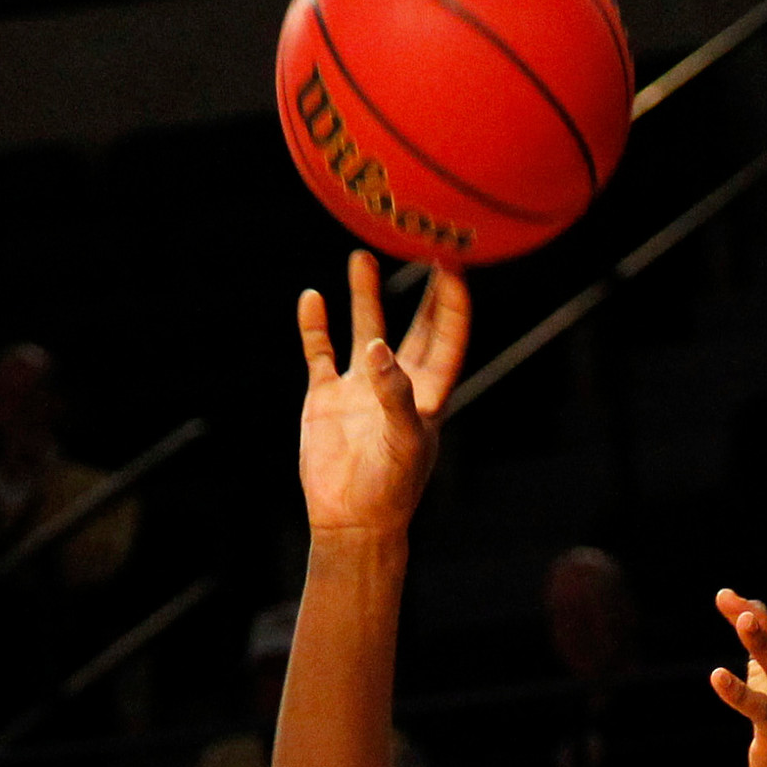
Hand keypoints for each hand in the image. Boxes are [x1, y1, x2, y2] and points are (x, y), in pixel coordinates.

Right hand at [298, 251, 470, 537]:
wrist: (351, 522)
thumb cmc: (390, 490)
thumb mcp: (401, 441)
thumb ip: (393, 394)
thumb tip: (376, 348)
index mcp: (426, 394)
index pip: (447, 340)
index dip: (452, 305)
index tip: (454, 266)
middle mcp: (396, 384)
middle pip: (414, 327)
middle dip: (422, 292)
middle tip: (424, 245)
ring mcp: (360, 389)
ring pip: (364, 330)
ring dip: (364, 296)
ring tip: (361, 256)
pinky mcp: (326, 399)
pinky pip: (320, 353)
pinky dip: (315, 327)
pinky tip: (312, 298)